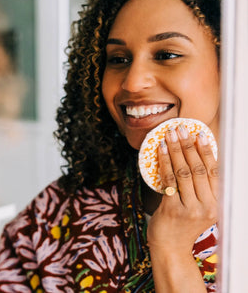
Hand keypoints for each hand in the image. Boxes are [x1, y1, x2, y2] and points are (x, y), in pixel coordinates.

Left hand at [146, 124, 218, 253]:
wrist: (171, 249)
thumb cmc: (183, 225)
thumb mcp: (198, 208)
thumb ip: (199, 188)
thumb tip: (192, 157)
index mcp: (217, 204)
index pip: (215, 172)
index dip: (207, 151)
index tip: (200, 134)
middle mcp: (207, 206)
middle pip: (198, 168)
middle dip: (189, 145)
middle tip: (181, 129)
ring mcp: (190, 209)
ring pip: (183, 172)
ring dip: (176, 150)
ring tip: (170, 134)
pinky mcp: (173, 210)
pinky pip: (169, 180)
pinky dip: (164, 162)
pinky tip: (160, 149)